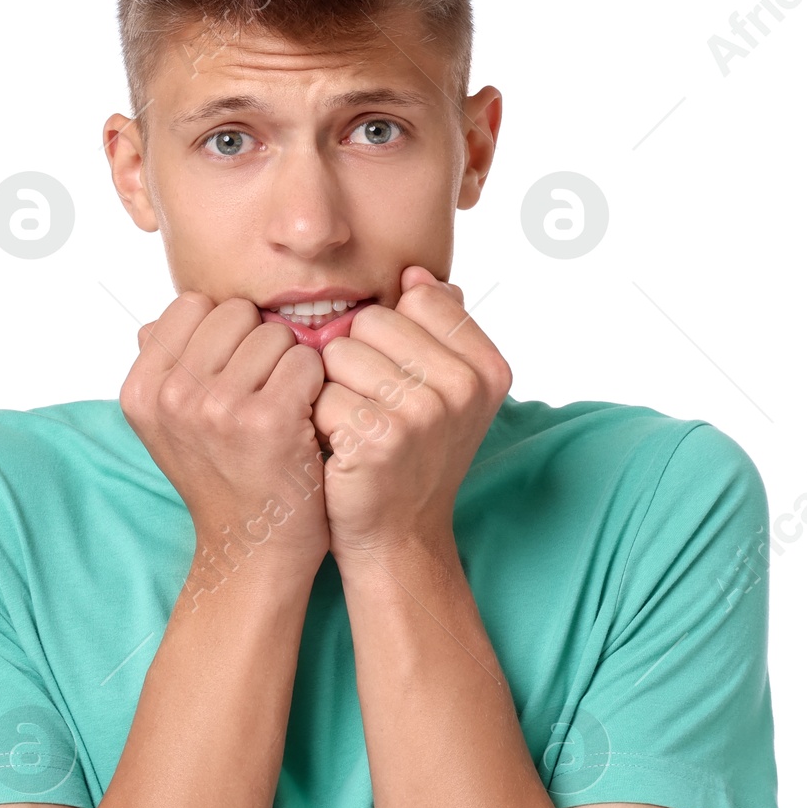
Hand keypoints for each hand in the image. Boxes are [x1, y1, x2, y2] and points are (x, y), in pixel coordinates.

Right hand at [120, 293, 330, 583]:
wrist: (252, 547)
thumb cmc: (223, 475)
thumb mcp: (171, 423)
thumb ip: (166, 363)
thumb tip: (168, 316)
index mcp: (141, 389)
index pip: (192, 304)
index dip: (223, 332)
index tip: (231, 374)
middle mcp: (172, 395)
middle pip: (235, 312)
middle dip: (258, 342)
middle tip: (261, 393)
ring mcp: (217, 407)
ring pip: (275, 333)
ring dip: (290, 364)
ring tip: (281, 409)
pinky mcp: (268, 419)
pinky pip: (307, 360)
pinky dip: (315, 384)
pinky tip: (304, 419)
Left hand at [312, 268, 511, 566]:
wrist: (398, 535)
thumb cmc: (412, 454)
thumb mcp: (443, 390)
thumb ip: (439, 326)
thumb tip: (416, 272)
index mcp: (488, 367)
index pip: (417, 298)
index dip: (391, 335)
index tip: (402, 381)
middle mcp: (465, 387)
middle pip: (372, 320)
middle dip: (357, 361)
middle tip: (374, 409)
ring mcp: (425, 413)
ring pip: (340, 353)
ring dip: (333, 390)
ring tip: (355, 427)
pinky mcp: (379, 438)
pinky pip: (322, 393)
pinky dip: (319, 420)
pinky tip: (339, 449)